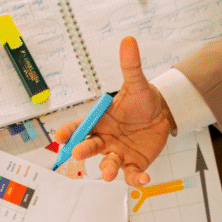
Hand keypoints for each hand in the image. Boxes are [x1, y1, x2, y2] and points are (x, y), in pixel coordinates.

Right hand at [55, 37, 175, 184]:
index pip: (79, 127)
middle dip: (83, 150)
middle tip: (78, 153)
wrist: (162, 114)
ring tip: (108, 173)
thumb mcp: (137, 84)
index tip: (59, 137)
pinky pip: (132, 174)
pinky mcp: (134, 164)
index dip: (68, 133)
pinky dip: (136, 179)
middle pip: (89, 147)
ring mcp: (118, 153)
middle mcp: (105, 139)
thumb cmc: (142, 101)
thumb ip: (130, 66)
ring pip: (108, 164)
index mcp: (99, 121)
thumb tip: (128, 41)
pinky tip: (144, 180)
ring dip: (106, 170)